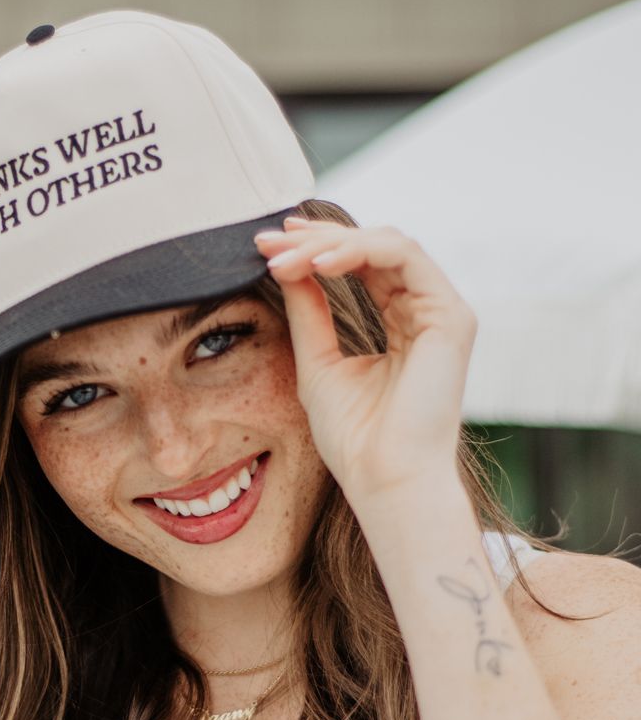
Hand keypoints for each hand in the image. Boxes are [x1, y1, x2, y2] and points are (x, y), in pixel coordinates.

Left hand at [254, 216, 477, 502]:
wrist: (385, 480)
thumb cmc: (355, 438)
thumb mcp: (318, 363)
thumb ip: (309, 313)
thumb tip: (286, 266)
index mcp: (401, 324)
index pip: (360, 266)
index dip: (315, 248)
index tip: (267, 246)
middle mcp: (425, 312)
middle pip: (371, 248)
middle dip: (316, 239)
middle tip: (268, 241)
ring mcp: (442, 312)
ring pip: (386, 244)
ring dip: (332, 243)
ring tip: (288, 258)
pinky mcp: (452, 316)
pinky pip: (404, 256)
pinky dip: (360, 251)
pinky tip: (319, 266)